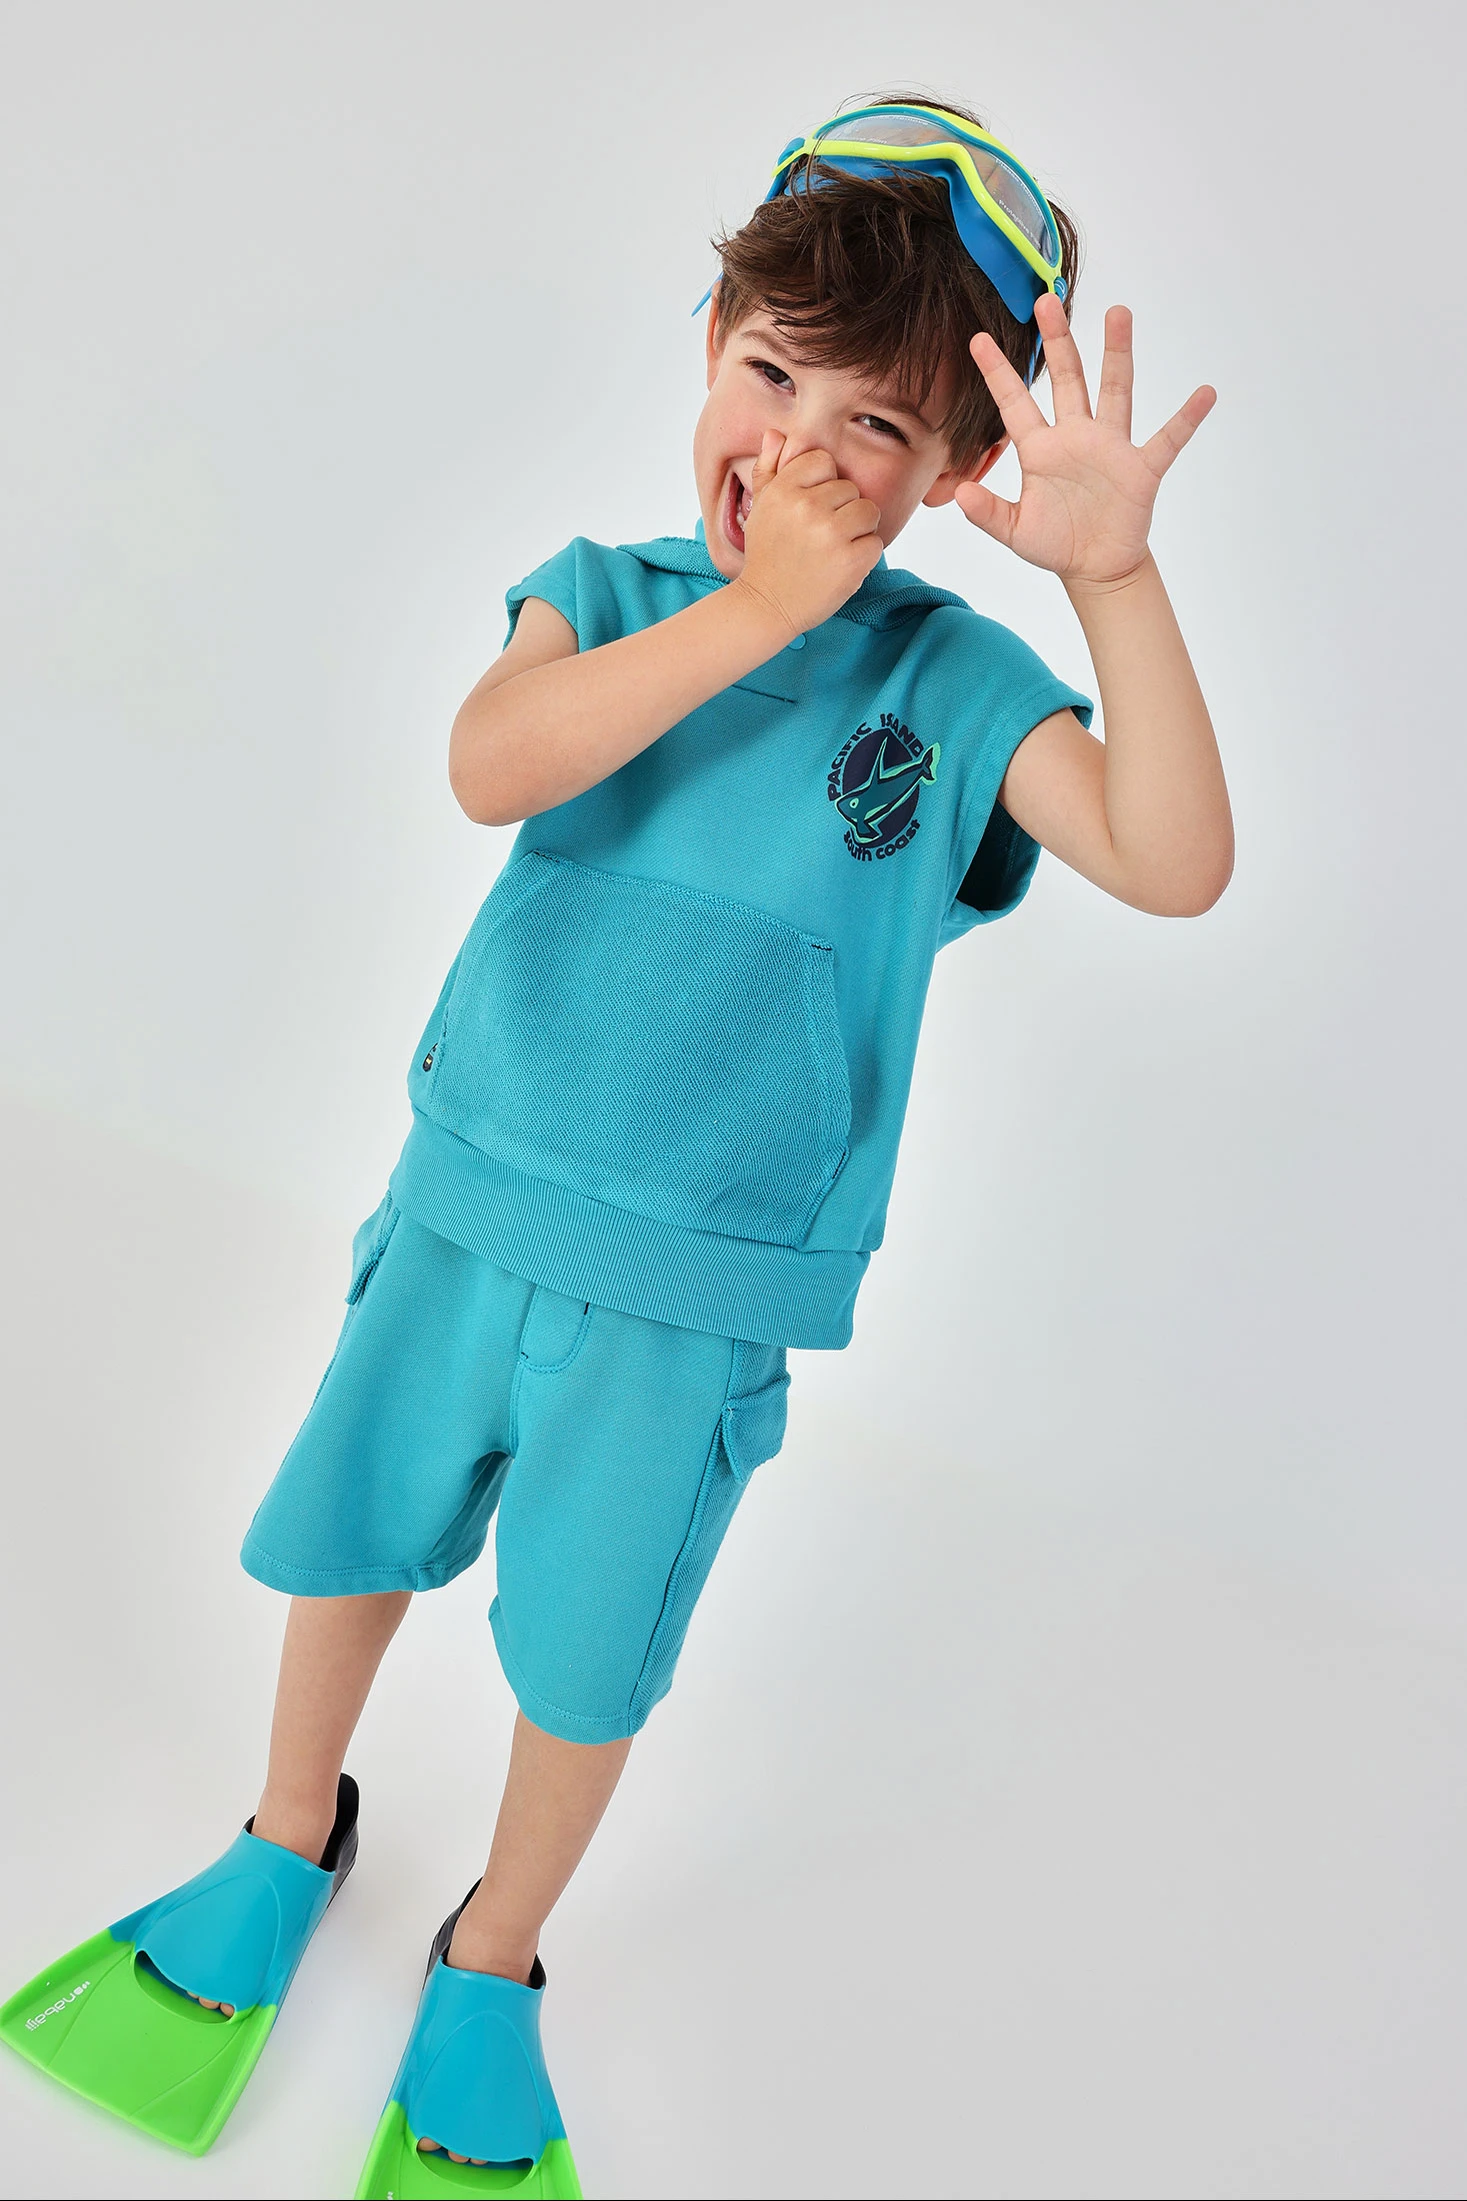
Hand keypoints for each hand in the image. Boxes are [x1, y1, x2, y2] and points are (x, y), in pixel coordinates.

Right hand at [735, 431, 882, 636]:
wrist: (766, 605)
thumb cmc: (767, 554)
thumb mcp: (761, 507)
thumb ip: (769, 468)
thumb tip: (776, 433)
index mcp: (785, 488)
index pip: (824, 462)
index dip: (822, 485)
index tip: (809, 509)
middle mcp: (807, 506)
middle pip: (850, 489)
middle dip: (841, 511)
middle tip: (819, 536)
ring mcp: (831, 534)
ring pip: (868, 512)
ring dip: (858, 531)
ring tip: (834, 548)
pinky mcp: (850, 560)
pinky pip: (875, 543)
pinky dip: (864, 557)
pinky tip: (841, 566)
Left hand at [958, 297, 1215, 589]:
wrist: (1096, 568)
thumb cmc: (1055, 545)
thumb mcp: (1016, 532)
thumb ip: (988, 514)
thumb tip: (960, 494)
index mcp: (1041, 450)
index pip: (1015, 403)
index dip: (997, 373)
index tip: (978, 338)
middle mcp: (1076, 437)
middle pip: (1067, 379)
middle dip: (1058, 341)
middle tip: (1047, 301)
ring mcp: (1111, 449)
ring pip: (1115, 391)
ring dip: (1117, 354)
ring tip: (1119, 313)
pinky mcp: (1141, 469)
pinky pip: (1168, 439)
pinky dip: (1187, 419)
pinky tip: (1205, 394)